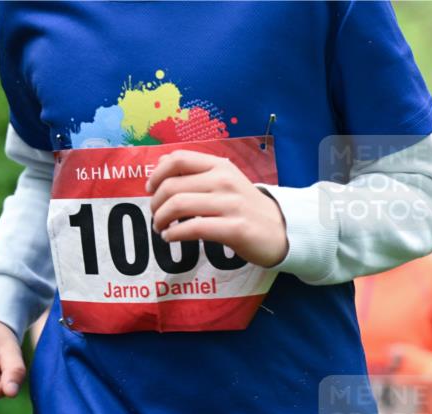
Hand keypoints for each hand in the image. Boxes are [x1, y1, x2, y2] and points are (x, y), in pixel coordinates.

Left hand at [146, 150, 287, 267]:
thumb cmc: (246, 207)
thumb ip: (196, 172)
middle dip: (155, 203)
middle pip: (172, 186)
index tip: (150, 189)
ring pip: (178, 206)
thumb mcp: (225, 181)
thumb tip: (160, 162)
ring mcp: (230, 204)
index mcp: (220, 166)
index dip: (157, 174)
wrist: (281, 231)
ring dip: (161, 219)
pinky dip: (174, 233)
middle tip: (155, 215)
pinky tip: (170, 237)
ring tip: (161, 228)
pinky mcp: (234, 229)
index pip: (178, 159)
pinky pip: (193, 228)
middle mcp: (224, 181)